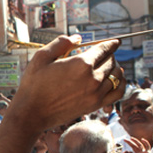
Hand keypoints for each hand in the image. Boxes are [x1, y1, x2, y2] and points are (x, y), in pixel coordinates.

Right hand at [10, 36, 124, 131]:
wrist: (32, 113)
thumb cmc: (33, 85)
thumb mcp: (42, 57)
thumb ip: (61, 43)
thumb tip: (78, 39)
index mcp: (81, 63)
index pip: (104, 49)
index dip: (111, 44)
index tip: (115, 42)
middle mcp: (92, 78)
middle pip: (112, 61)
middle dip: (110, 55)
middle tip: (105, 55)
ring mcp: (96, 93)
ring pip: (117, 75)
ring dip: (115, 68)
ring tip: (110, 66)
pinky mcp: (95, 105)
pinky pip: (118, 92)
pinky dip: (121, 84)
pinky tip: (115, 80)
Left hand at [123, 137, 152, 152]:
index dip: (126, 152)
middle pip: (133, 147)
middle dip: (129, 143)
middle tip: (124, 139)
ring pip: (139, 145)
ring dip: (135, 141)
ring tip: (131, 138)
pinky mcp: (148, 152)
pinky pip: (147, 146)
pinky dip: (145, 142)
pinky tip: (142, 139)